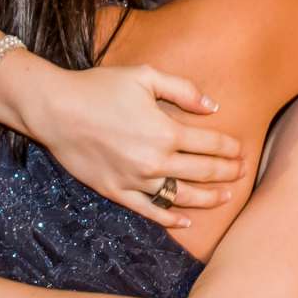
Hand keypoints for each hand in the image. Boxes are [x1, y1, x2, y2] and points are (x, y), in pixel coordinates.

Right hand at [23, 62, 243, 229]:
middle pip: (203, 172)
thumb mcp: (145, 76)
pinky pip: (150, 211)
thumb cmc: (99, 87)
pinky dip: (170, 218)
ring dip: (208, 198)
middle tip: (242, 172)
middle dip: (227, 173)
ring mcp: (136, 180)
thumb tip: (213, 107)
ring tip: (225, 196)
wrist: (55, 109)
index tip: (241, 151)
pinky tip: (186, 221)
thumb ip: (183, 90)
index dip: (230, 148)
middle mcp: (155, 161)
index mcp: (166, 131)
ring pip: (182, 196)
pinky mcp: (116, 192)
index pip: (211, 144)